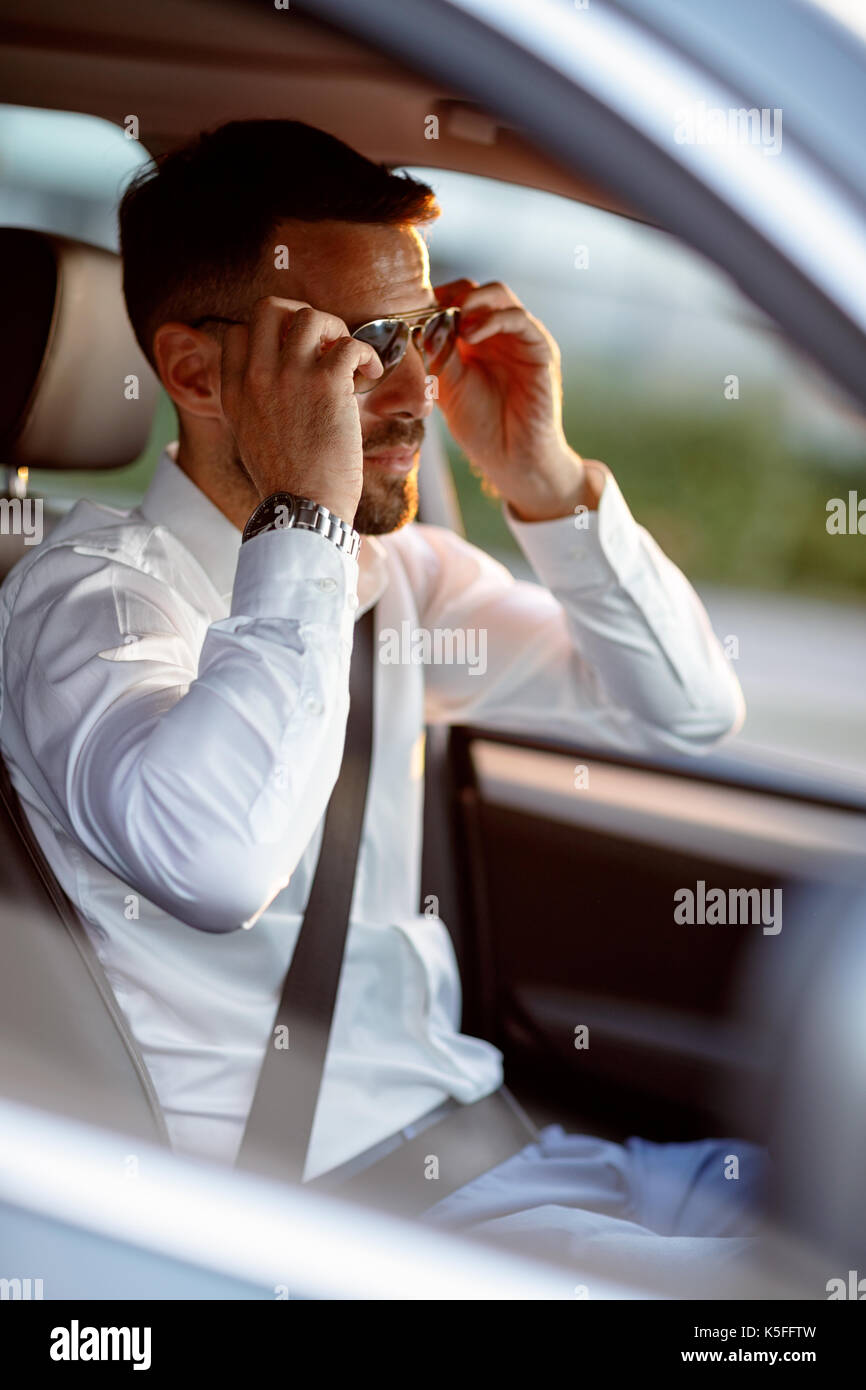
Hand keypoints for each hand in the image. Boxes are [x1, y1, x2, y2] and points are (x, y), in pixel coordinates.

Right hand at [220, 296, 382, 522]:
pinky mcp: (327, 384)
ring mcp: (291, 377)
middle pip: (269, 308)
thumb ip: (255, 406)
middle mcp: (257, 377)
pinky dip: (366, 355)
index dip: (266, 337)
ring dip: (335, 330)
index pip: (236, 334)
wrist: (305, 509)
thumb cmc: (287, 483)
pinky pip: (350, 345)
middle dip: (299, 315)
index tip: (291, 356)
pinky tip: (370, 376)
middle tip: (321, 342)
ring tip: (348, 359)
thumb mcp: (250, 439)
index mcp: (235, 392)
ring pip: (310, 316)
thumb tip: (276, 391)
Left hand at [433, 280, 591, 521]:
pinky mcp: (540, 349)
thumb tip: (415, 327)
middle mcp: (499, 333)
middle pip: (476, 290)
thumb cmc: (480, 427)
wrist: (512, 458)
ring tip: (451, 321)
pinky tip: (469, 334)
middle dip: (451, 294)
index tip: (413, 310)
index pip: (456, 300)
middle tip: (431, 310)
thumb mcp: (448, 388)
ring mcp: (520, 338)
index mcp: (475, 340)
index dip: (435, 299)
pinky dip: (492, 318)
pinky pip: (519, 319)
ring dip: (471, 301)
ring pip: (498, 295)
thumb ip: (436, 356)